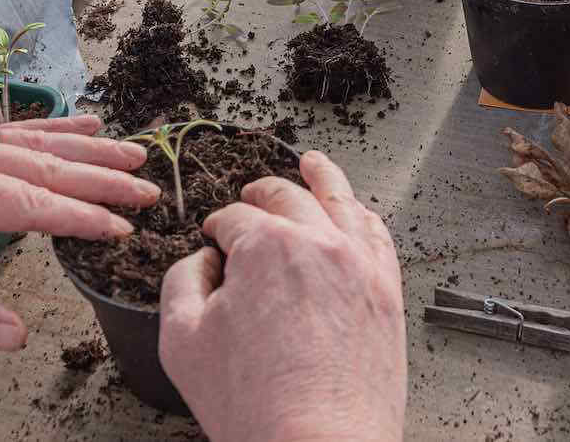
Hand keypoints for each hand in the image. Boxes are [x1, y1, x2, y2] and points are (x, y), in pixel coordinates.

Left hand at [0, 115, 156, 350]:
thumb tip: (17, 334)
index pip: (25, 202)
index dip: (79, 217)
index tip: (123, 229)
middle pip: (39, 164)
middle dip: (100, 179)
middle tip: (150, 190)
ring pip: (30, 140)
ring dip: (86, 147)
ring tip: (135, 153)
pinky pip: (6, 131)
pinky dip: (50, 128)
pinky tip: (84, 121)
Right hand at [159, 151, 405, 441]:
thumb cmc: (254, 404)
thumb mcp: (182, 340)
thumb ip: (182, 282)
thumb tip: (202, 261)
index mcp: (265, 246)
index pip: (235, 218)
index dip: (219, 227)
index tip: (214, 241)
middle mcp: (317, 242)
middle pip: (286, 198)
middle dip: (261, 194)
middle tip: (250, 197)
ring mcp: (359, 264)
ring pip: (341, 201)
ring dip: (322, 177)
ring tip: (314, 164)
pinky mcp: (387, 292)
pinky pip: (378, 236)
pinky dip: (363, 216)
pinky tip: (357, 213)